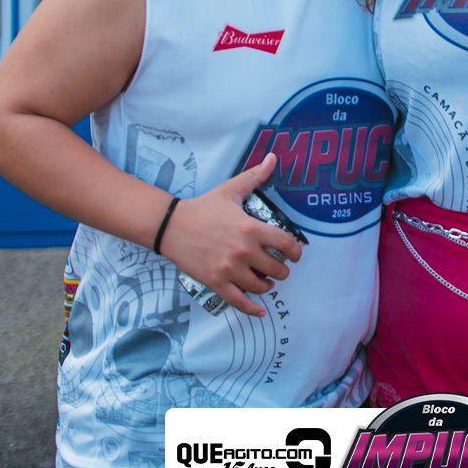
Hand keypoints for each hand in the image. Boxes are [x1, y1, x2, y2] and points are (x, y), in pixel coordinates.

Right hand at [158, 154, 303, 316]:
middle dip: (282, 270)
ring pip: (261, 286)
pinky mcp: (216, 282)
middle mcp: (243, 251)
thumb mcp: (231, 190)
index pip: (286, 244)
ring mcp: (230, 269)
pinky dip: (253, 309)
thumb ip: (255, 176)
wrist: (171, 226)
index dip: (296, 252)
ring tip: (267, 282)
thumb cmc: (203, 208)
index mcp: (251, 228)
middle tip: (279, 268)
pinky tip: (260, 310)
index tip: (295, 255)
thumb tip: (273, 157)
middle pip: (277, 268)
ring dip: (268, 285)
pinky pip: (239, 301)